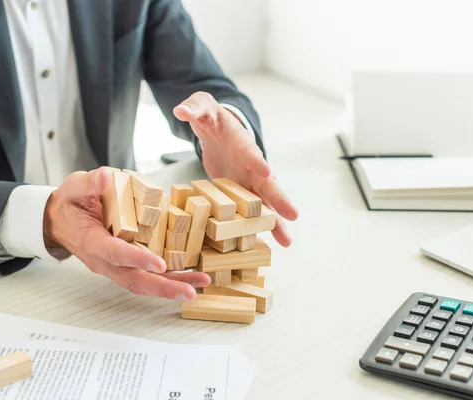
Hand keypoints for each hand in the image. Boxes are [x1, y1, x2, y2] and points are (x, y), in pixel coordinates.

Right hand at [43, 167, 210, 300]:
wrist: (59, 221)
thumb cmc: (70, 204)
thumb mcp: (74, 187)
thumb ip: (90, 182)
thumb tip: (106, 176)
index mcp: (92, 241)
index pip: (115, 253)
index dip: (137, 259)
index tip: (159, 264)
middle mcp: (104, 260)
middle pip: (134, 280)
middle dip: (163, 287)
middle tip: (190, 291)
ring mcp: (114, 266)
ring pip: (143, 282)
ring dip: (171, 286)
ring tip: (198, 285)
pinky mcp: (125, 265)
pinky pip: (147, 276)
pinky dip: (169, 279)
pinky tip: (190, 277)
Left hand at [173, 92, 298, 246]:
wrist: (218, 127)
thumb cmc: (211, 117)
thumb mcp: (202, 107)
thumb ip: (194, 107)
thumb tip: (180, 110)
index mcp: (240, 141)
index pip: (249, 150)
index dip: (256, 161)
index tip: (265, 171)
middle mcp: (250, 163)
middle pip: (267, 182)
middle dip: (278, 198)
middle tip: (292, 215)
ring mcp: (248, 179)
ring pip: (265, 202)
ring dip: (275, 221)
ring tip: (286, 242)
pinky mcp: (241, 191)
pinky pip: (252, 210)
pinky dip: (258, 226)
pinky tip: (267, 244)